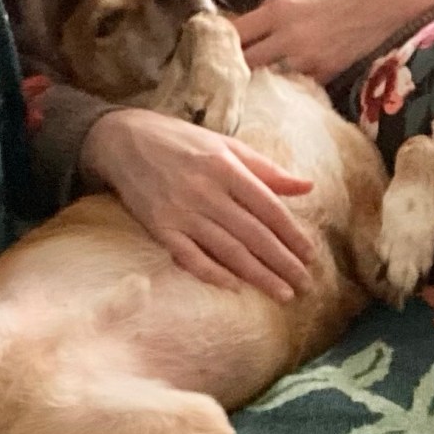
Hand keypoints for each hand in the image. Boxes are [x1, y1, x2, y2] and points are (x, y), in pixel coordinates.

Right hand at [79, 108, 315, 301]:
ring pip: (227, 249)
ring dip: (257, 275)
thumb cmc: (180, 141)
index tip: (310, 256)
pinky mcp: (159, 227)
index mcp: (226, 168)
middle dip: (282, 262)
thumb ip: (265, 169)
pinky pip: (190, 256)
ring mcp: (181, 211)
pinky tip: (234, 287)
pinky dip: (212, 273)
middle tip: (304, 285)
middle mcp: (206, 191)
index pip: (269, 208)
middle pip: (253, 234)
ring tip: (281, 293)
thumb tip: (307, 187)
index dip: (292, 234)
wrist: (122, 140)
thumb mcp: (225, 145)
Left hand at [234, 0, 433, 82]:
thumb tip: (247, 25)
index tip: (207, 54)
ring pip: (267, 83)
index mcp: (280, 10)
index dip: (217, 46)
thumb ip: (272, 6)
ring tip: (238, 97)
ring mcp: (307, 61)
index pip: (234, 33)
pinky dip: (282, 94)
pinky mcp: (325, 76)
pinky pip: (294, 90)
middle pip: (244, 64)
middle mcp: (289, 38)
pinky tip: (272, 101)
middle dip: (228, 73)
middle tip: (215, 83)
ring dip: (253, 89)